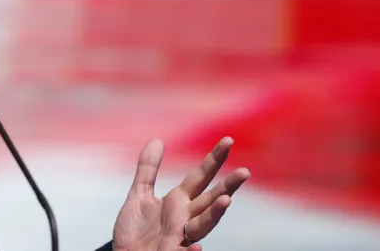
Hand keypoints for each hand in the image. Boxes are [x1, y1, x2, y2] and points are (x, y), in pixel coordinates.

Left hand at [112, 137, 249, 250]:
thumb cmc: (135, 229)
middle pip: (210, 200)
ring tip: (225, 200)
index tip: (228, 140)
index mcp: (178, 202)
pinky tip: (196, 245)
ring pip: (203, 225)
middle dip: (227, 186)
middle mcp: (184, 218)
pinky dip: (191, 250)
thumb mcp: (139, 195)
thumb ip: (148, 169)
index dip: (214, 160)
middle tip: (244, 172)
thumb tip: (157, 140)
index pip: (201, 177)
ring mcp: (179, 237)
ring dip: (214, 214)